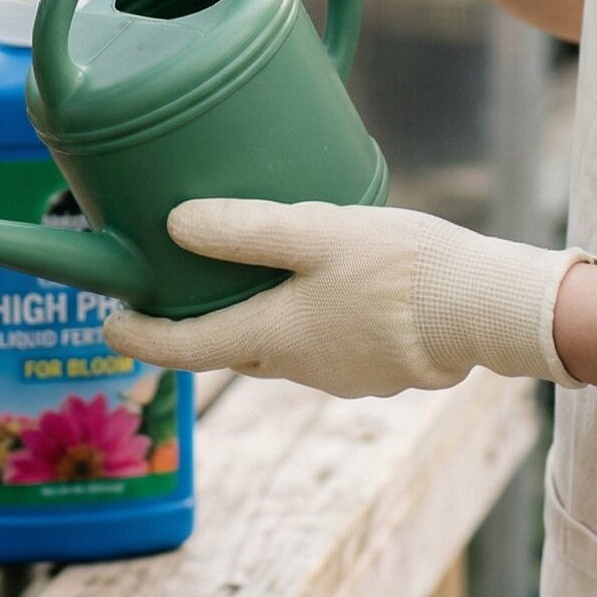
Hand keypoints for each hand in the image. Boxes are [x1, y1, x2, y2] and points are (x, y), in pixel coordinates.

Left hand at [102, 198, 590, 398]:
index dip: (139, 338)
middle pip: (229, 346)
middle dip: (196, 324)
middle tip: (175, 288)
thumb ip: (246, 230)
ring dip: (254, 317)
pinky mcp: (376, 365)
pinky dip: (304, 317)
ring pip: (277, 344)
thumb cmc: (403, 269)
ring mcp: (340, 372)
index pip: (185, 348)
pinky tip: (323, 283)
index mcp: (273, 337)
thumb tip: (174, 225)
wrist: (489, 309)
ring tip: (250, 273)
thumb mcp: (318, 233)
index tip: (107, 327)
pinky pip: (321, 342)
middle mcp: (298, 366)